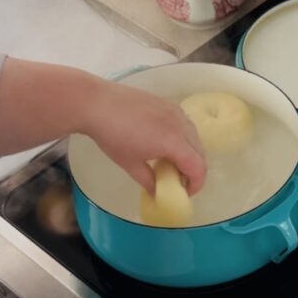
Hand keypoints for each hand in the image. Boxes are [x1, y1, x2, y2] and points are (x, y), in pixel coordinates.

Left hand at [0, 59, 205, 194]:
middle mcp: (180, 126)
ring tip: (173, 162)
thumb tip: (157, 194)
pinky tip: (167, 143)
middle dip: (194, 170)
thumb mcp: (130, 164)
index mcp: (174, 143)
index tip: (184, 193)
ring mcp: (175, 111)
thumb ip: (149, 181)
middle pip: (200, 153)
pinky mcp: (167, 103)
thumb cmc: (112, 136)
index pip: (198, 168)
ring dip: (190, 153)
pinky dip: (184, 138)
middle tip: (179, 181)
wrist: (96, 103)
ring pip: (194, 137)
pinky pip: (185, 124)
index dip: (196, 184)